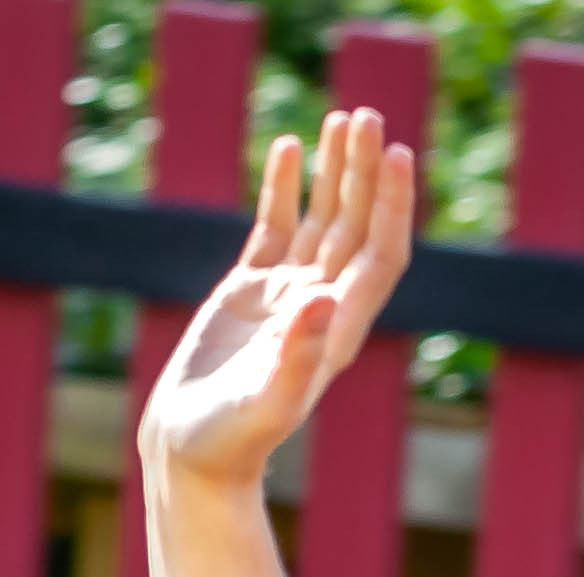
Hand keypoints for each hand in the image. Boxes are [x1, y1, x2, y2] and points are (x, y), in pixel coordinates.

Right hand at [140, 110, 413, 491]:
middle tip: (367, 117)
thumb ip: (296, 357)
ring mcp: (286, 295)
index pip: (378, 255)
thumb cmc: (229, 443)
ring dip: (334, 171)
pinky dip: (283, 188)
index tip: (394, 154)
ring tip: (343, 119)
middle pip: (355, 226)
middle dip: (363, 172)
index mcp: (336, 331)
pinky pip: (275, 227)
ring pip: (321, 219)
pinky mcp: (249, 291)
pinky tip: (289, 147)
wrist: (189, 453)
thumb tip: (324, 298)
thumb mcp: (263, 405)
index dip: (392, 205)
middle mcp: (320, 307)